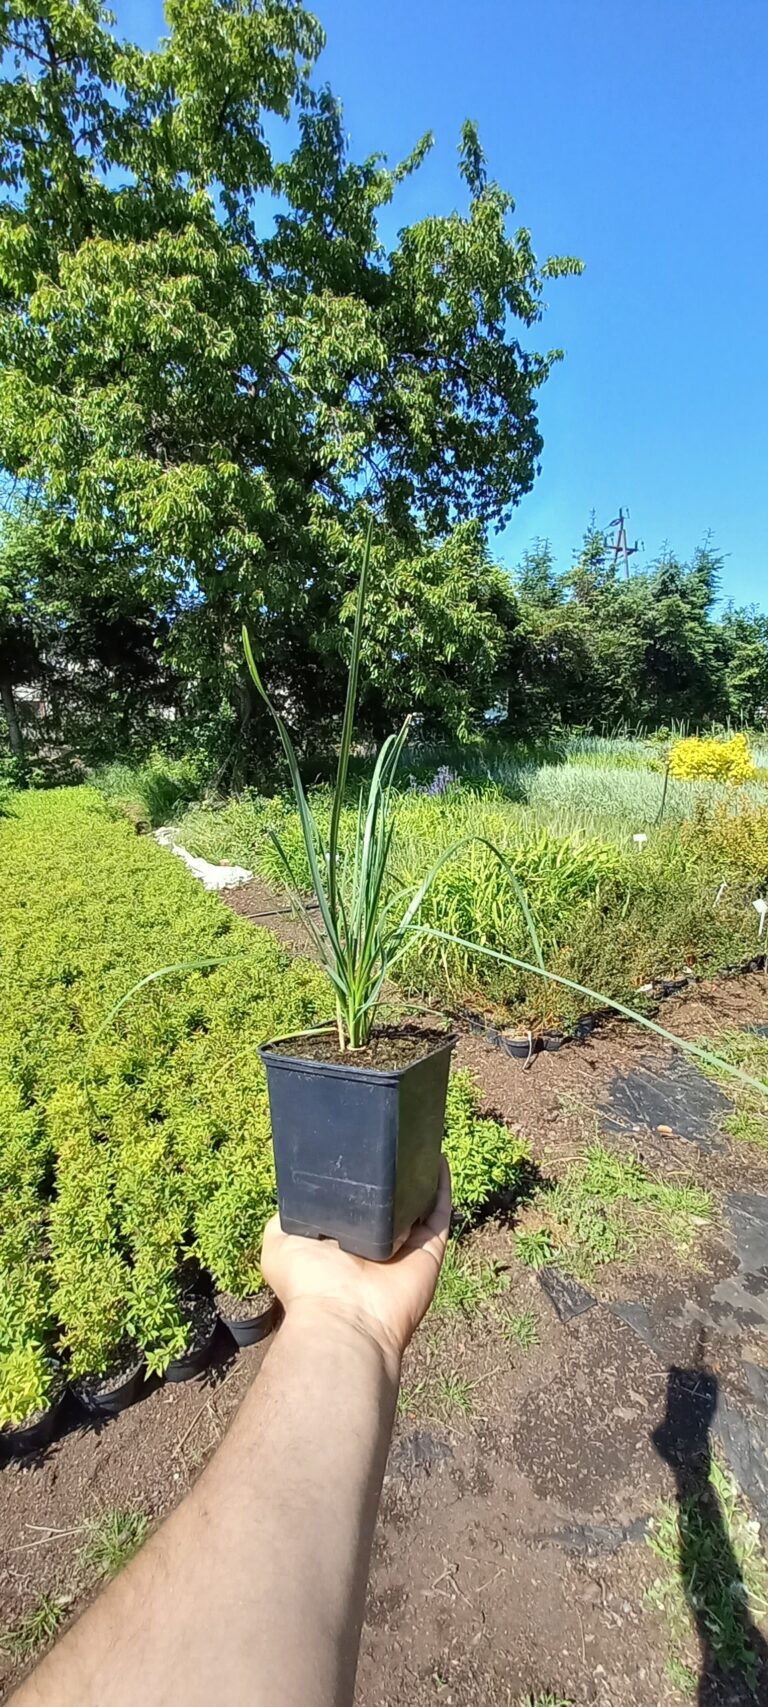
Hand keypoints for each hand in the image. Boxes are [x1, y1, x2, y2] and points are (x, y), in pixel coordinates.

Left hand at [261, 1157, 450, 1368]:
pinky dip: (441, 1182)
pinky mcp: (430, 1246)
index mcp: (345, 1238)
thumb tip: (295, 1192)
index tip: (358, 1147)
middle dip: (391, 1172)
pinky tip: (435, 1154)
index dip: (358, 1178)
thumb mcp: (280, 1242)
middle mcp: (377, 1240)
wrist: (346, 1316)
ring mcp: (406, 1242)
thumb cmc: (310, 1284)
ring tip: (415, 1137)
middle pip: (390, 1198)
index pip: (356, 1202)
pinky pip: (440, 1209)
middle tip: (390, 1137)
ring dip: (419, 1171)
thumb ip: (287, 1215)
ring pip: (418, 1199)